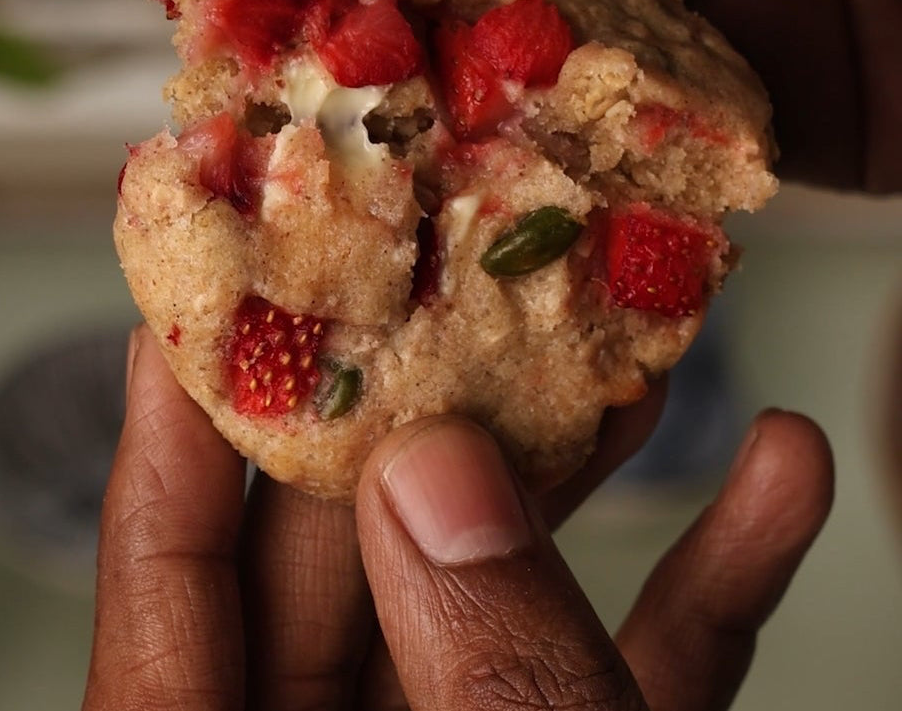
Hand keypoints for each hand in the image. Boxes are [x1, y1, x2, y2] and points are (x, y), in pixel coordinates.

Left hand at [81, 327, 832, 708]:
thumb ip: (478, 679)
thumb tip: (420, 467)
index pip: (168, 586)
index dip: (173, 428)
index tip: (202, 291)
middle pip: (346, 560)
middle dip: (414, 412)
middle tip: (453, 277)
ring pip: (490, 598)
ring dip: (584, 479)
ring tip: (639, 349)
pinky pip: (622, 678)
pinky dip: (699, 593)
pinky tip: (780, 486)